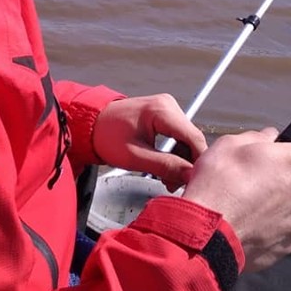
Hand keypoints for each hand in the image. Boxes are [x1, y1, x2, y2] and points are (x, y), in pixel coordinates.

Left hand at [93, 94, 207, 190]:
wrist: (92, 124)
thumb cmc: (108, 137)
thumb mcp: (135, 157)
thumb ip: (165, 166)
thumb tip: (190, 175)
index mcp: (162, 110)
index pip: (193, 137)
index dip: (198, 162)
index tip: (196, 182)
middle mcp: (168, 105)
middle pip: (192, 139)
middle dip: (187, 164)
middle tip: (174, 185)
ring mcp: (167, 108)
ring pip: (186, 140)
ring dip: (180, 161)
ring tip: (167, 179)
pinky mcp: (165, 114)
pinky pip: (178, 136)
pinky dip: (174, 153)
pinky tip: (165, 167)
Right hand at [182, 128, 290, 272]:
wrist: (207, 230)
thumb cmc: (219, 182)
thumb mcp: (231, 144)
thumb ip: (258, 137)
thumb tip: (270, 137)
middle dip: (285, 182)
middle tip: (256, 181)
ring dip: (277, 206)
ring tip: (247, 206)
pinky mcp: (287, 248)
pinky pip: (282, 232)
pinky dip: (269, 228)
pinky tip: (246, 224)